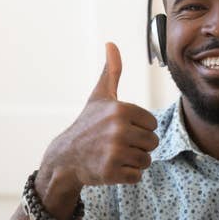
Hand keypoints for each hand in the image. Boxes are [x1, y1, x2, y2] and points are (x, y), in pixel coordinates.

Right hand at [35, 42, 158, 219]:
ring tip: (114, 155)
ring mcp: (115, 152)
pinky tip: (111, 168)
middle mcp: (118, 129)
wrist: (66, 157)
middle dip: (138, 146)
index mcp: (121, 110)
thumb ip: (111, 71)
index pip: (152, 124)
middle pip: (152, 143)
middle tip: (116, 144)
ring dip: (132, 161)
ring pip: (146, 160)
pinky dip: (127, 176)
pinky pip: (137, 176)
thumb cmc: (87, 125)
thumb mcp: (100, 96)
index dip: (139, 128)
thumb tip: (111, 43)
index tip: (120, 129)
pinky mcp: (112, 172)